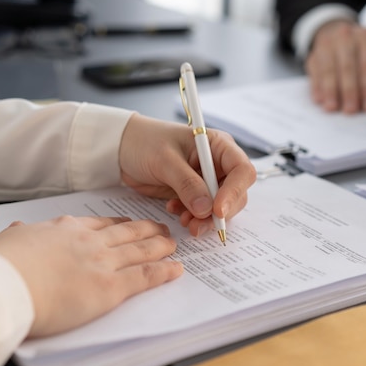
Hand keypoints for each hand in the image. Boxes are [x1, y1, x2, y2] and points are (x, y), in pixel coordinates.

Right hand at [0, 215, 181, 337]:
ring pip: (141, 250)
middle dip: (148, 230)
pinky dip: (164, 272)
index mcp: (66, 229)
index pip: (101, 224)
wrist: (3, 285)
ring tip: (173, 244)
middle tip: (161, 228)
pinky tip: (176, 269)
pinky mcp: (110, 287)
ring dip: (161, 246)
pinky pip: (145, 276)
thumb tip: (19, 228)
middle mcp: (89, 241)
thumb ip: (22, 234)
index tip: (129, 223)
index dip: (120, 224)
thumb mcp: (10, 240)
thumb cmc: (0, 266)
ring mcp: (102, 262)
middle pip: (127, 233)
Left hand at [118, 114, 255, 236]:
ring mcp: (208, 181)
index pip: (242, 170)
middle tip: (198, 223)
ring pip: (221, 207)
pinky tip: (174, 210)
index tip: (217, 210)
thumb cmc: (145, 142)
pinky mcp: (195, 195)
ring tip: (184, 221)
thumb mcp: (165, 160)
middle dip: (219, 212)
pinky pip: (204, 213)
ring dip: (205, 219)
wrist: (123, 149)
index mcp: (219, 146)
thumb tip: (207, 209)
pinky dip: (193, 218)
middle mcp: (218, 164)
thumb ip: (187, 184)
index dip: (234, 192)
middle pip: (236, 193)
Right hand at [306, 20, 365, 112]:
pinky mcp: (314, 54)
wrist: (344, 37)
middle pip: (347, 67)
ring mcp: (328, 44)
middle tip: (351, 111)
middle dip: (349, 92)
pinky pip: (315, 72)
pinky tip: (320, 99)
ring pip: (328, 70)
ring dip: (330, 91)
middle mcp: (347, 37)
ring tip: (333, 108)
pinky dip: (317, 87)